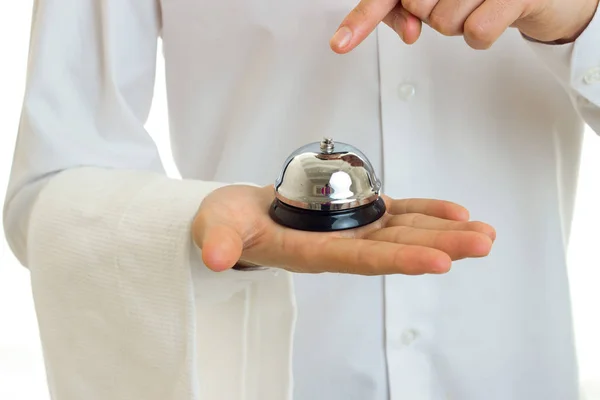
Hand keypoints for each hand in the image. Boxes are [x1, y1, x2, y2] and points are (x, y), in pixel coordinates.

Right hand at [192, 184, 495, 274]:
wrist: (245, 218)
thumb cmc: (230, 222)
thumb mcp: (217, 226)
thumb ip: (218, 240)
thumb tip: (214, 257)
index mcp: (309, 253)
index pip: (358, 261)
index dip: (397, 260)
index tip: (438, 261)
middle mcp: (339, 246)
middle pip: (394, 248)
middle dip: (440, 246)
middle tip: (482, 244)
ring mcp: (351, 230)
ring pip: (403, 231)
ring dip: (444, 232)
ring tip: (485, 233)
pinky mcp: (357, 213)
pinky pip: (397, 212)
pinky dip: (426, 212)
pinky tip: (456, 212)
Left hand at [329, 0, 599, 50]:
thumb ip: (407, 9)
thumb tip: (407, 30)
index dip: (364, 18)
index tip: (341, 43)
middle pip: (417, 7)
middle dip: (434, 14)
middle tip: (460, 0)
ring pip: (445, 23)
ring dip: (461, 24)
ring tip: (481, 4)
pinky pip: (477, 33)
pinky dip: (482, 36)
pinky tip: (496, 16)